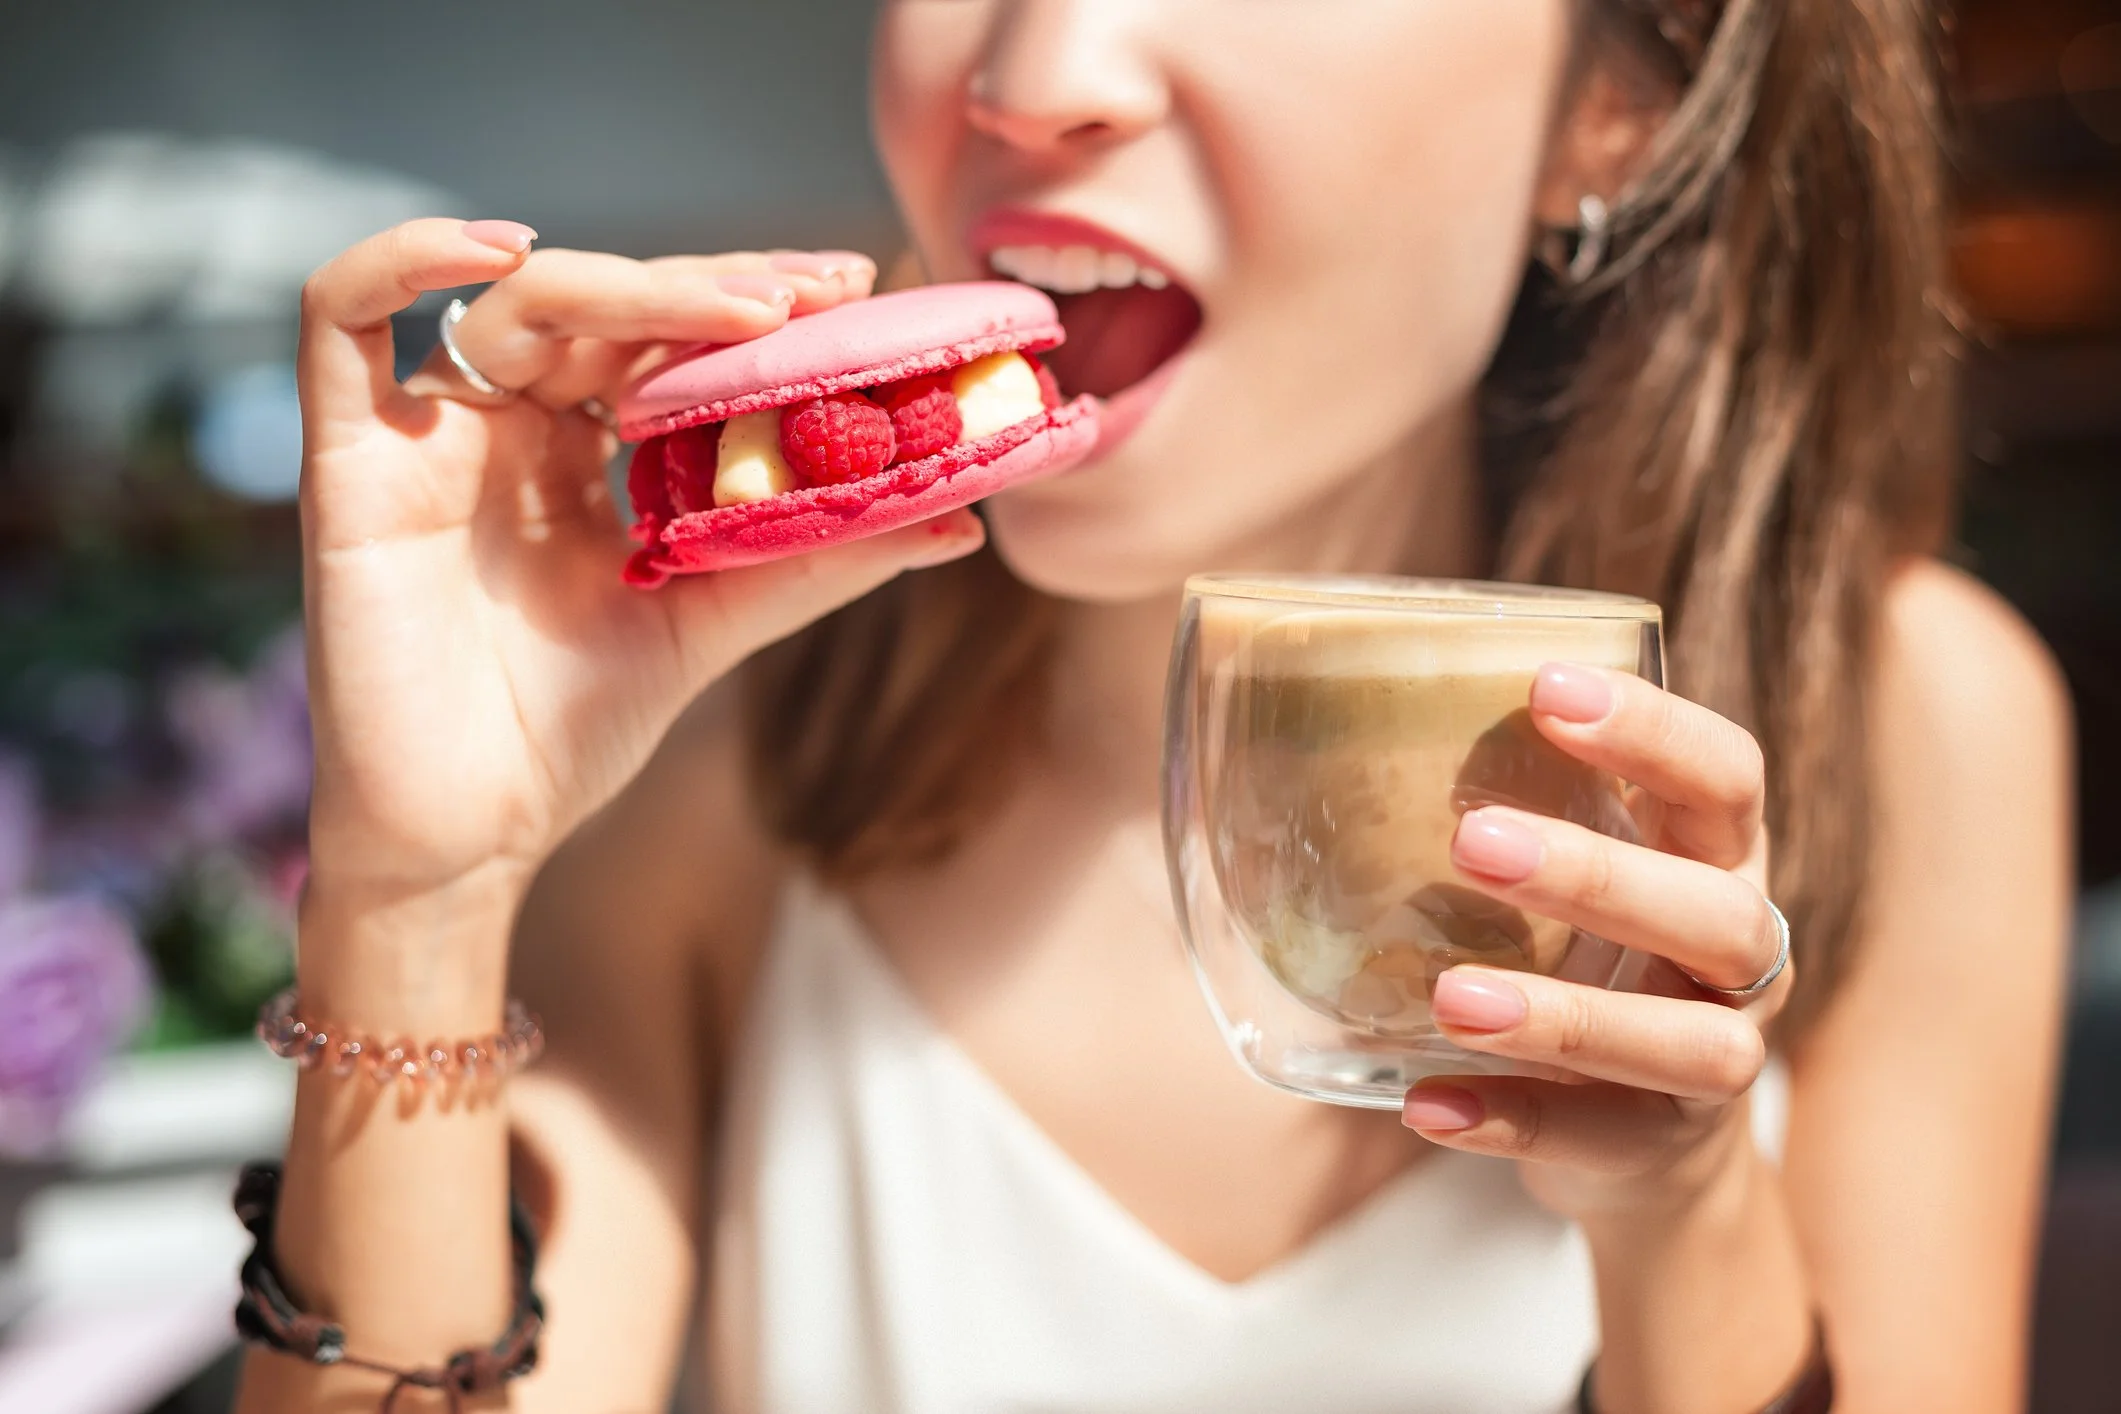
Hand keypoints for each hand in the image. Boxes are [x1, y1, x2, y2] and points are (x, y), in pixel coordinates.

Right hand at [298, 219, 983, 913]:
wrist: (467, 838)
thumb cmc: (569, 734)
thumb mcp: (715, 624)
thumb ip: (820, 561)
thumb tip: (962, 520)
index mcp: (580, 455)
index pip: (664, 338)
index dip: (747, 302)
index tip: (850, 290)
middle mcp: (504, 428)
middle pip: (603, 306)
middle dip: (712, 288)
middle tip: (816, 295)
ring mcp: (425, 436)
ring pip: (510, 299)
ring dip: (626, 284)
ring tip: (739, 309)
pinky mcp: (346, 460)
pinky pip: (338, 317)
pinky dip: (404, 256)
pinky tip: (501, 250)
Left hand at [1401, 663, 1787, 1218]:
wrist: (1648, 1147)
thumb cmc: (1589, 962)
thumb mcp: (1577, 880)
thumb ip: (1508, 803)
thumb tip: (1299, 713)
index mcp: (1720, 861)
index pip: (1725, 778)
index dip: (1655, 732)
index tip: (1546, 688)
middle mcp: (1742, 958)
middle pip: (1718, 912)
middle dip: (1600, 876)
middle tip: (1471, 842)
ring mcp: (1714, 1062)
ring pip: (1685, 1042)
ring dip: (1563, 1017)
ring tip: (1450, 999)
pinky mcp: (1656, 1148)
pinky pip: (1592, 1139)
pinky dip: (1508, 1120)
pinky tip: (1424, 1103)